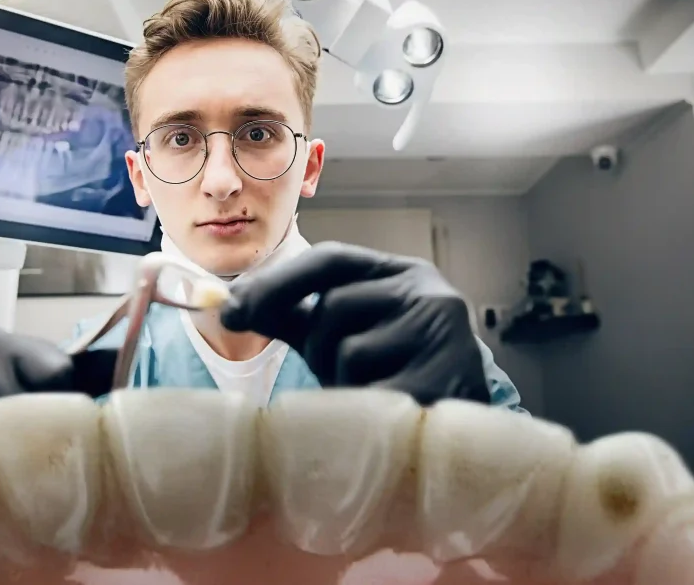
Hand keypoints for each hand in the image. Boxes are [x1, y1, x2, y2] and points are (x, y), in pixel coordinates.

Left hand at [219, 242, 490, 405]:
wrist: (465, 434)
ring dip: (342, 382)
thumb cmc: (395, 372)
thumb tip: (227, 305)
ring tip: (370, 395)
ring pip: (349, 351)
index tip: (232, 309)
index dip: (277, 282)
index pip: (331, 259)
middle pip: (334, 307)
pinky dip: (361, 411)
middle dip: (318, 347)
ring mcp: (443, 335)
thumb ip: (294, 314)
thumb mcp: (347, 333)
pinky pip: (369, 394)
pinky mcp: (446, 380)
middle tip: (338, 374)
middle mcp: (430, 294)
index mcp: (403, 274)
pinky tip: (381, 418)